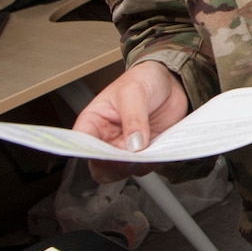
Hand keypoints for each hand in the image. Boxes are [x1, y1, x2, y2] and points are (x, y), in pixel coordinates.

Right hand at [71, 59, 189, 183]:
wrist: (169, 81)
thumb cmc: (143, 79)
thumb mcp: (134, 92)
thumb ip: (133, 118)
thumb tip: (134, 145)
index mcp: (93, 122)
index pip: (81, 145)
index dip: (91, 154)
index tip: (107, 155)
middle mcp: (106, 139)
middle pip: (101, 165)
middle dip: (116, 166)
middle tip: (133, 156)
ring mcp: (126, 147)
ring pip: (124, 170)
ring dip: (137, 166)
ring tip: (151, 151)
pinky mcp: (146, 151)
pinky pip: (146, 167)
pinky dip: (153, 164)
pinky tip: (161, 151)